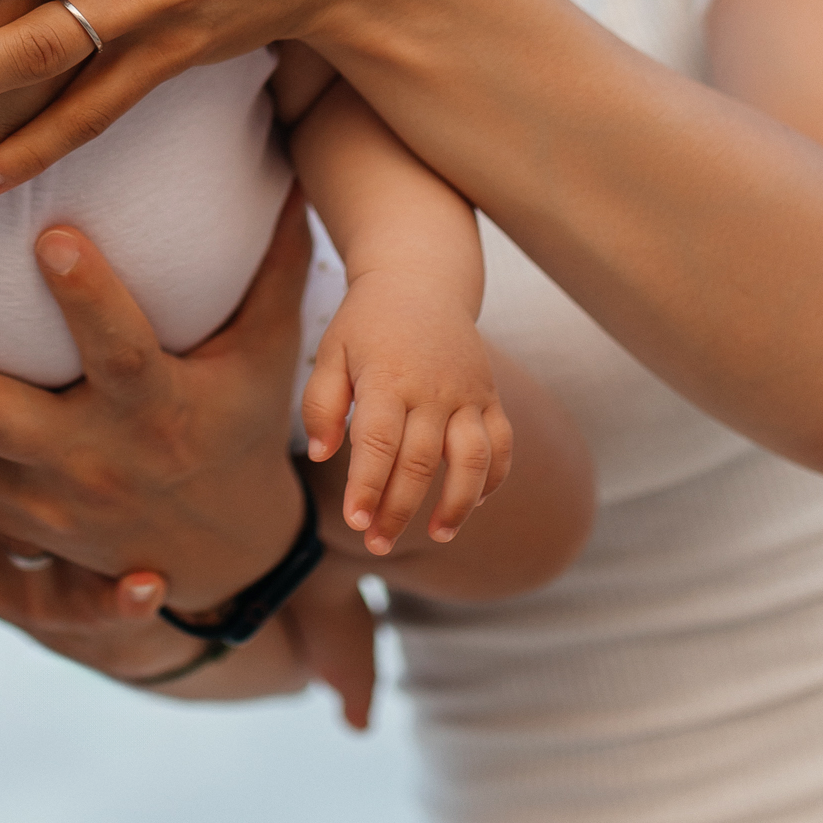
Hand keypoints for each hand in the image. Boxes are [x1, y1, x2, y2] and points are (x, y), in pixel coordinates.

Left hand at [0, 187, 313, 617]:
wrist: (225, 562)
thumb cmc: (245, 427)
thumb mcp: (272, 350)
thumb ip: (275, 256)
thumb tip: (292, 144)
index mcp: (159, 406)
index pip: (123, 350)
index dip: (93, 299)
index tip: (53, 232)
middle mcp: (92, 460)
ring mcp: (41, 504)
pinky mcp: (8, 531)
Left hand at [302, 283, 512, 551]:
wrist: (421, 279)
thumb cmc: (367, 322)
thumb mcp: (332, 350)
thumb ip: (321, 403)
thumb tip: (324, 454)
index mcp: (388, 376)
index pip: (379, 443)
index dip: (368, 488)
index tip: (356, 522)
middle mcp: (433, 387)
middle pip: (421, 462)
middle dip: (399, 510)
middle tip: (377, 543)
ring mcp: (468, 392)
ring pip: (472, 459)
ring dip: (457, 504)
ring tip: (437, 536)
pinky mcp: (490, 395)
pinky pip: (502, 444)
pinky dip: (492, 479)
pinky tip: (472, 505)